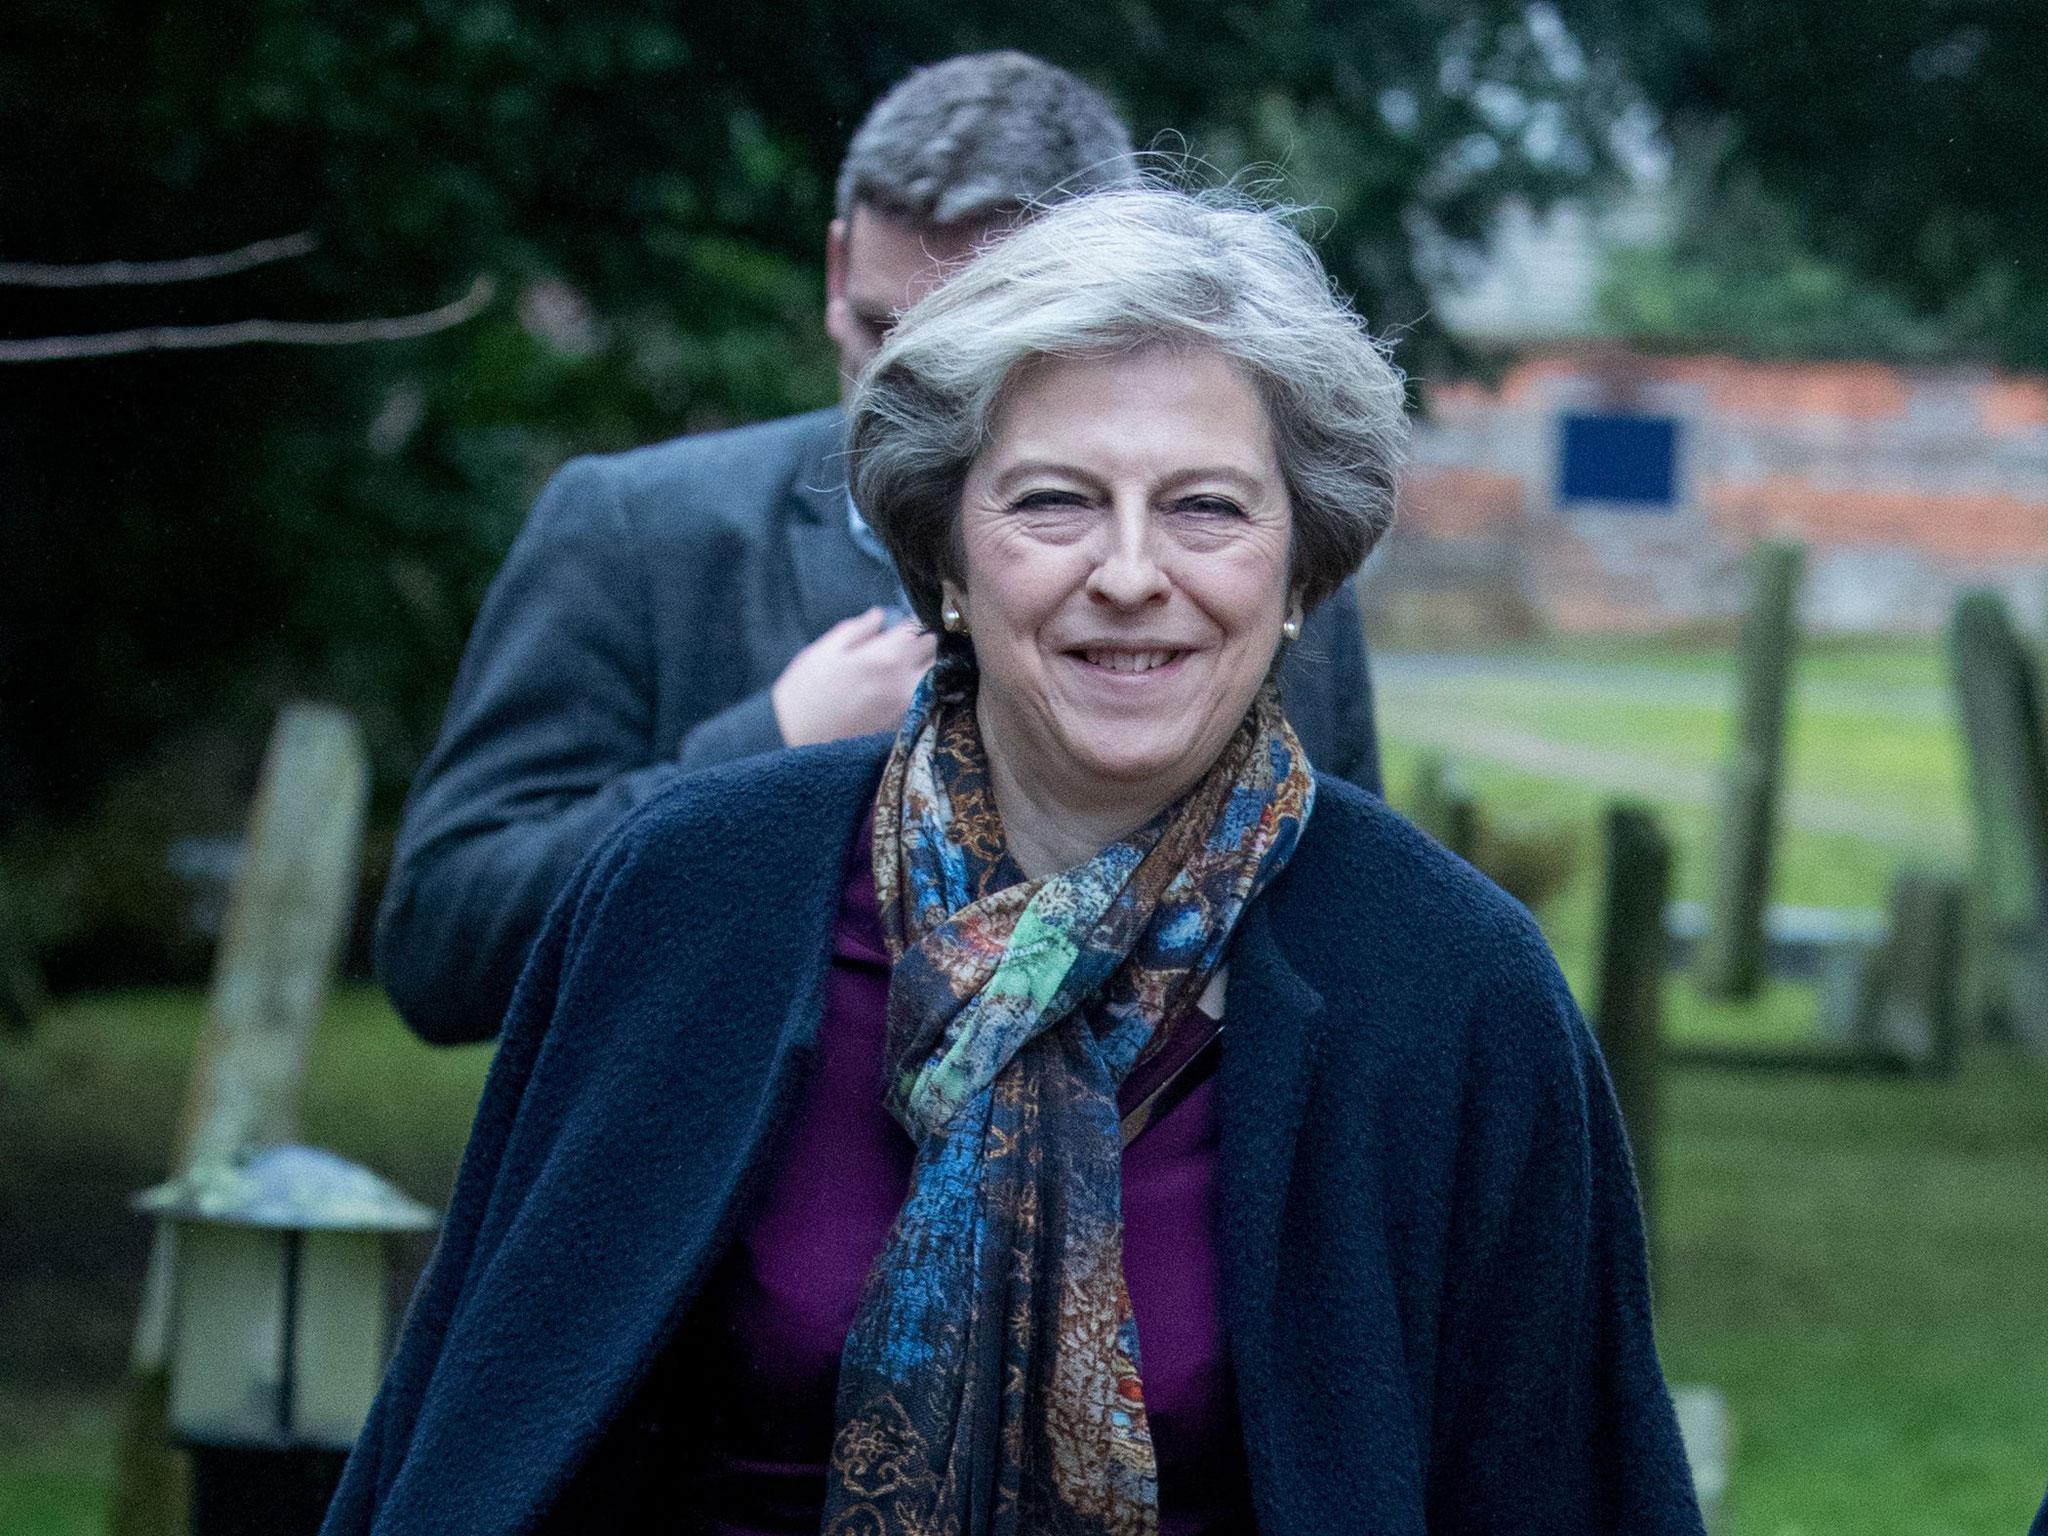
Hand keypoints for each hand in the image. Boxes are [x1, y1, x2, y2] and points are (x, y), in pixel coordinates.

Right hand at [771, 607, 936, 746]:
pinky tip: (897, 689)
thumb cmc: (803, 692)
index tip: (905, 622)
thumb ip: (857, 629)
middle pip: (936, 653)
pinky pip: (924, 700)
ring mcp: (907, 707)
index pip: (921, 627)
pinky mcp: (904, 726)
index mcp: (885, 657)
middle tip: (906, 644)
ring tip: (904, 667)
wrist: (794, 740)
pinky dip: (920, 690)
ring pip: (935, 677)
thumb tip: (881, 616)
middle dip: (925, 643)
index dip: (914, 620)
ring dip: (926, 667)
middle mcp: (904, 682)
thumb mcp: (824, 650)